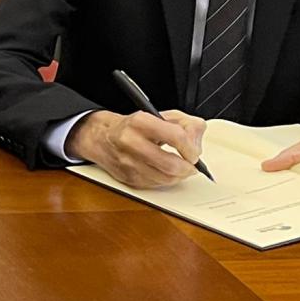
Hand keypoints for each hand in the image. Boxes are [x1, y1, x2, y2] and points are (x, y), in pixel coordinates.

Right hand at [65, 109, 206, 187]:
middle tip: (191, 165)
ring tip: (181, 168)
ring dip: (179, 176)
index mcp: (140, 122)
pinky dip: (166, 180)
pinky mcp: (128, 179)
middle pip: (171, 164)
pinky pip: (156, 185)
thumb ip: (186, 124)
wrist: (102, 138)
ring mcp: (128, 163)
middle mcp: (131, 142)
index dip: (191, 147)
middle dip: (188, 167)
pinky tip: (166, 172)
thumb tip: (197, 144)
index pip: (176, 136)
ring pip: (165, 179)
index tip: (194, 152)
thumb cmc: (134, 127)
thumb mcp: (161, 115)